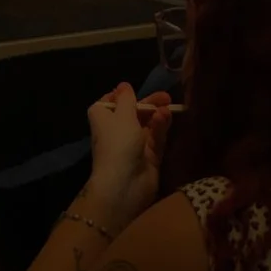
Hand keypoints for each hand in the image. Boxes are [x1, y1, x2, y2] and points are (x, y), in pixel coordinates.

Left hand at [79, 80, 163, 228]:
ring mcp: (133, 144)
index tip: (137, 90)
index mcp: (103, 117)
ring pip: (148, 125)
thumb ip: (127, 98)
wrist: (124, 184)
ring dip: (157, 115)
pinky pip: (155, 138)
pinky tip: (166, 118)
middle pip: (134, 112)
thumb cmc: (118, 142)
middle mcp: (116, 129)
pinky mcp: (148, 157)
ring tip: (168, 107)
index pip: (112, 101)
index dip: (124, 96)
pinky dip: (160, 128)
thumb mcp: (122, 114)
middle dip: (149, 103)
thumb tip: (124, 85)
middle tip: (167, 97)